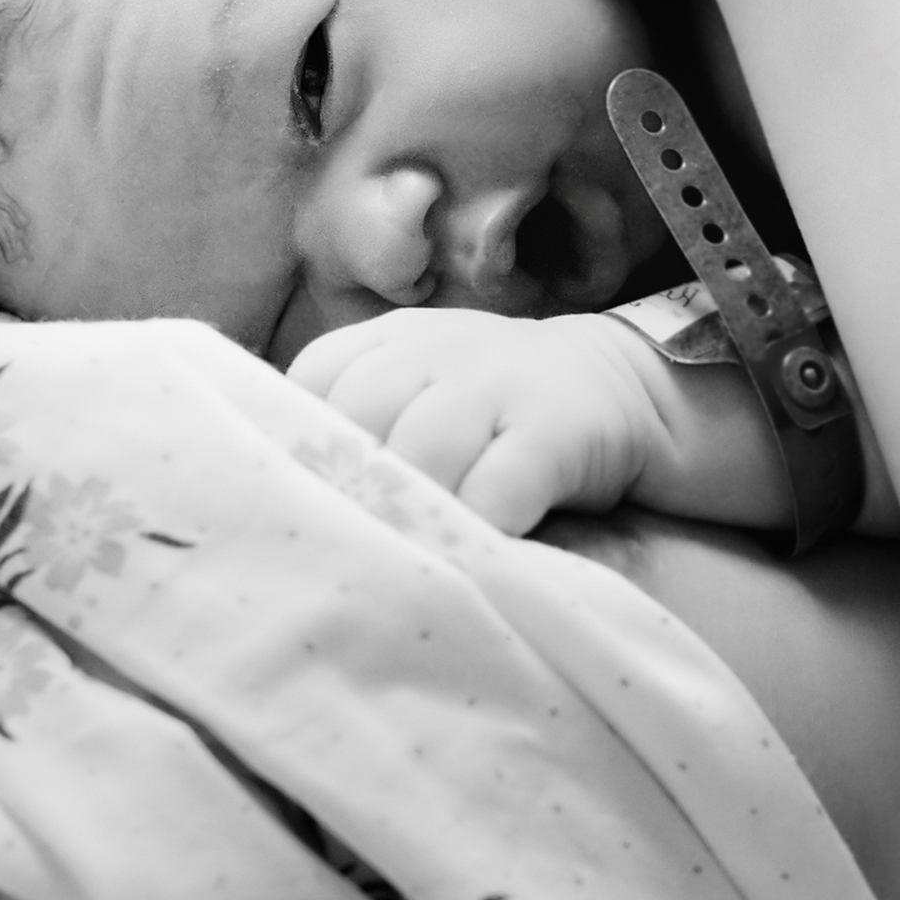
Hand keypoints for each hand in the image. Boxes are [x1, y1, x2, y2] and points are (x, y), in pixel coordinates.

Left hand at [288, 308, 676, 534]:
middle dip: (350, 486)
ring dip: (409, 513)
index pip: (314, 378)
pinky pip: (498, 489)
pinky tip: (469, 555)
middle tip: (350, 545)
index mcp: (392, 339)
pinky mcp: (555, 429)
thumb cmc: (494, 408)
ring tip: (406, 560)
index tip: (306, 496)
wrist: (624, 385)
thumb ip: (357, 421)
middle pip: (360, 414)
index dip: (301, 443)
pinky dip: (475, 530)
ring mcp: (499, 383)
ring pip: (422, 451)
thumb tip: (275, 490)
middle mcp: (438, 349)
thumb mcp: (421, 388)